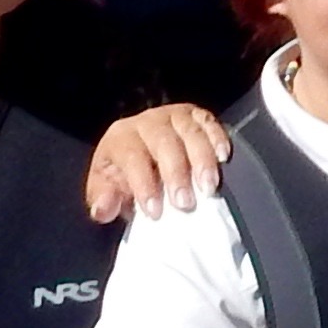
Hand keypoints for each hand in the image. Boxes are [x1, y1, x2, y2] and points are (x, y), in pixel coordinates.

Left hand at [87, 102, 232, 222]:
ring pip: (190, 131)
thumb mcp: (107, 190)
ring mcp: (175, 115)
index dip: (144, 184)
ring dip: (202, 160)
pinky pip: (209, 122)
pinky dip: (218, 138)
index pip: (132, 157)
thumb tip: (103, 209)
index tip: (155, 213)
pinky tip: (223, 157)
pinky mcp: (197, 115)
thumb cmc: (124, 177)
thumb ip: (104, 200)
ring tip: (208, 188)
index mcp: (121, 137)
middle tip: (185, 204)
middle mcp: (148, 121)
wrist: (142, 157)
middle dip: (176, 174)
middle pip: (164, 142)